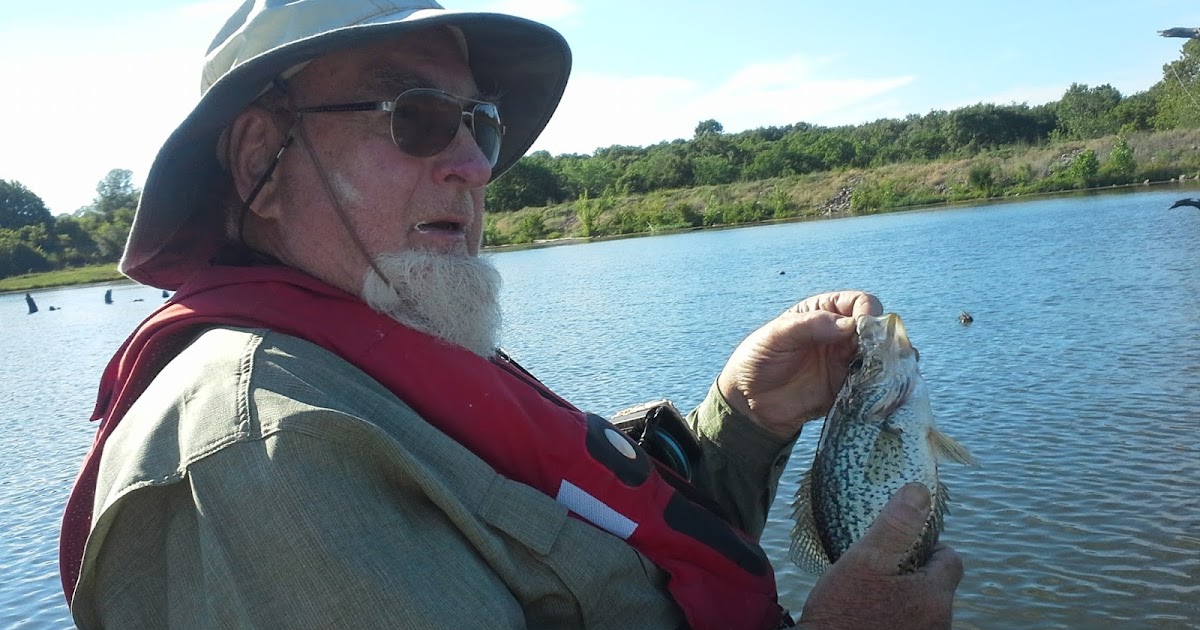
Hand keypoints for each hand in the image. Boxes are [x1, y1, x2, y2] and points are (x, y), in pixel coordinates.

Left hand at [717, 291, 880, 437]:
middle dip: (881, 338)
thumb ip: (809, 325)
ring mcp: (846, 361)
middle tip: (875, 353)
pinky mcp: (847, 387)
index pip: (858, 302)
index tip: (863, 328)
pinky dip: (881, 384)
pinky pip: (873, 383)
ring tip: (881, 372)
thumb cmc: (757, 360)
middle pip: (876, 328)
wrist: (749, 403)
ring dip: (885, 361)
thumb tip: (848, 325)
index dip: (867, 311)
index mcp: (822, 312)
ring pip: (880, 355)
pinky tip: (879, 389)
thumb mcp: (776, 336)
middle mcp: (840, 334)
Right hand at [796, 484, 963, 629]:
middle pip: (937, 584)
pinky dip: (898, 615)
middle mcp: (940, 621)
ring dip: (905, 596)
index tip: (903, 545)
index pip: (951, 560)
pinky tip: (871, 613)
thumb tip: (919, 492)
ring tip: (872, 591)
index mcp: (934, 595)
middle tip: (880, 568)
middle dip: (914, 572)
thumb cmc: (841, 613)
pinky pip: (912, 623)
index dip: (929, 546)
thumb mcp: (865, 561)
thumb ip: (895, 526)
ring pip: (924, 606)